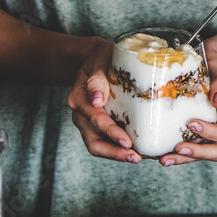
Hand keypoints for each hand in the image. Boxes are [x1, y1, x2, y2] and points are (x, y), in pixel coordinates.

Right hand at [67, 39, 142, 163]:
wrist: (97, 59)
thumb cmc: (100, 58)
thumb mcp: (99, 61)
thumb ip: (97, 79)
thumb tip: (96, 100)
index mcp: (79, 99)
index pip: (95, 120)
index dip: (111, 132)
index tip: (126, 142)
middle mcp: (81, 115)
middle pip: (93, 142)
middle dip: (114, 153)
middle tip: (135, 157)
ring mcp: (88, 123)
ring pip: (99, 147)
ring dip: (117, 155)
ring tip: (138, 158)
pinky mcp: (98, 127)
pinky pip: (106, 143)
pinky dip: (120, 150)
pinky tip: (138, 152)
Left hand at [160, 32, 216, 166]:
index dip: (211, 133)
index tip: (192, 124)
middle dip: (197, 154)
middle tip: (176, 151)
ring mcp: (209, 125)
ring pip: (202, 151)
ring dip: (184, 158)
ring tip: (163, 159)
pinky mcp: (196, 125)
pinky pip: (190, 143)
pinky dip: (176, 150)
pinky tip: (159, 151)